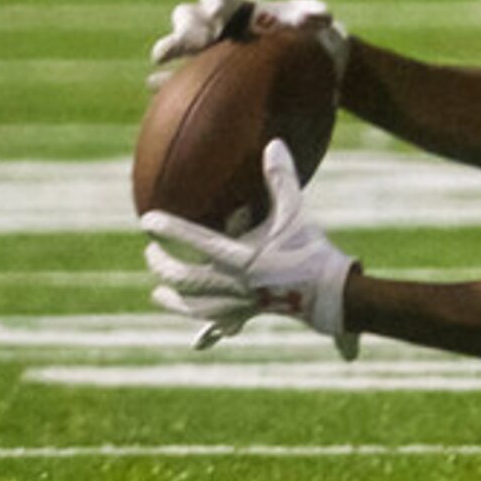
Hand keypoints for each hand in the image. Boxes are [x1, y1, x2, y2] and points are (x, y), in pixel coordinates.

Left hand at [141, 141, 360, 359]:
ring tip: (158, 294)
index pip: (196, 241)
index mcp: (241, 257)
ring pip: (192, 306)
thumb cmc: (312, 249)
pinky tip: (198, 336)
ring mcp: (238, 302)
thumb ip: (281, 179)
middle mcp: (233, 283)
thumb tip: (273, 144)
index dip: (169, 230)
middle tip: (151, 253)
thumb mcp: (296, 212)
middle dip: (162, 265)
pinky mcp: (249, 314)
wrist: (333, 294)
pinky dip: (206, 329)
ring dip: (172, 300)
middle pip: (184, 278)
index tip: (146, 220)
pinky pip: (220, 324)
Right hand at [151, 0, 349, 79]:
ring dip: (168, 48)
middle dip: (188, 26)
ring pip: (174, 44)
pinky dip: (166, 81)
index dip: (214, 0)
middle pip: (187, 17)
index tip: (219, 14)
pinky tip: (155, 86)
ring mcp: (203, 51)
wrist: (306, 63)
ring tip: (163, 60)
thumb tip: (323, 17)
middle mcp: (214, 24)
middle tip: (196, 40)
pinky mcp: (199, 76)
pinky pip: (175, 78)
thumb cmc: (307, 33)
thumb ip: (313, 16)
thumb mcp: (313, 22)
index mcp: (237, 6)